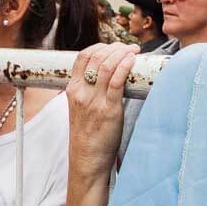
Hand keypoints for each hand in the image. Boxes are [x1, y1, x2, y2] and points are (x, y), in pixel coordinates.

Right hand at [66, 42, 138, 174]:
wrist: (87, 159)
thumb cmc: (87, 134)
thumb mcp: (80, 107)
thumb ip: (88, 90)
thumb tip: (108, 74)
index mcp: (72, 89)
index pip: (82, 56)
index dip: (99, 46)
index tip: (113, 46)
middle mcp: (81, 92)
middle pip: (96, 57)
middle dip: (115, 47)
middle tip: (129, 47)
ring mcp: (94, 101)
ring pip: (107, 65)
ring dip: (123, 53)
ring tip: (134, 51)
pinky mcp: (109, 111)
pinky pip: (116, 82)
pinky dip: (125, 66)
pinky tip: (133, 60)